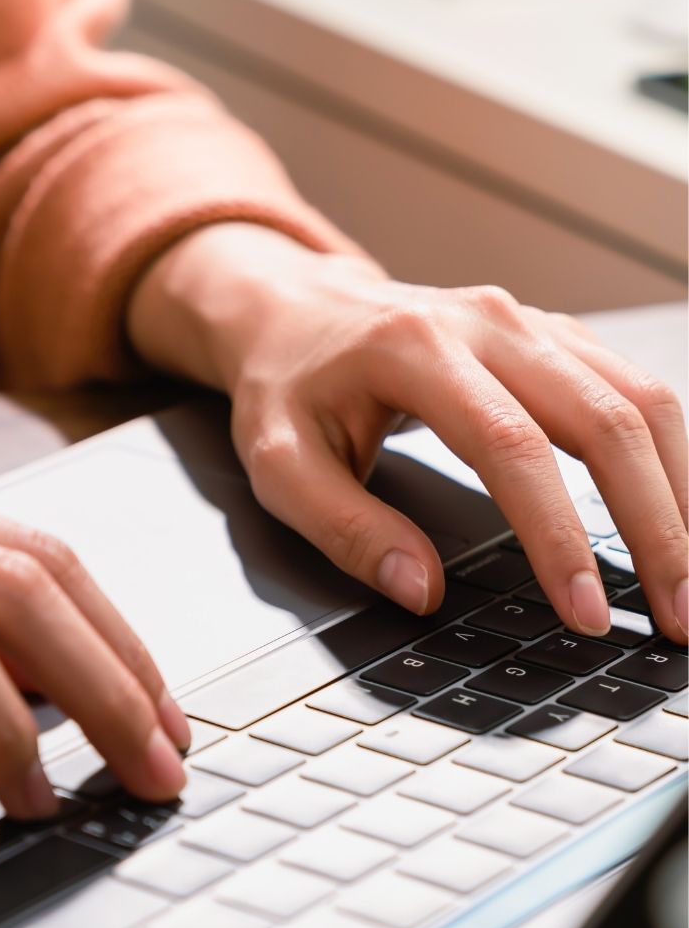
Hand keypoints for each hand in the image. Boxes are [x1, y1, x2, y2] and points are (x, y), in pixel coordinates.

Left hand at [128, 223, 687, 642]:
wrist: (291, 312)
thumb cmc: (284, 384)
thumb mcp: (280, 462)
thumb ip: (345, 527)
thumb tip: (421, 589)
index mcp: (414, 349)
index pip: (511, 448)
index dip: (559, 536)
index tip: (586, 612)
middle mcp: (485, 323)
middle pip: (604, 418)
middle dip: (655, 526)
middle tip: (676, 616)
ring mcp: (523, 322)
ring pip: (637, 397)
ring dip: (679, 491)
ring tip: (688, 576)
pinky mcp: (544, 334)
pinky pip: (629, 385)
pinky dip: (665, 452)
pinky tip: (672, 506)